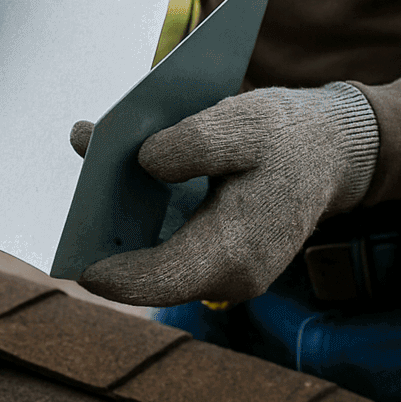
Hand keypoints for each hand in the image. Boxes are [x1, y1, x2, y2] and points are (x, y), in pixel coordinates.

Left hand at [76, 83, 378, 306]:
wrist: (331, 150)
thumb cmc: (286, 136)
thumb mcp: (244, 122)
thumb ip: (193, 143)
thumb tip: (144, 162)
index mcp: (237, 250)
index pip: (161, 279)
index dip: (115, 276)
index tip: (77, 264)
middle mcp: (232, 276)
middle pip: (153, 272)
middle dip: (108, 242)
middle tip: (69, 214)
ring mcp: (228, 273)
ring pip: (160, 263)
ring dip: (122, 231)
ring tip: (82, 195)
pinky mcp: (221, 259)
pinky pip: (172, 251)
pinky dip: (143, 225)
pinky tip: (115, 191)